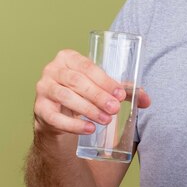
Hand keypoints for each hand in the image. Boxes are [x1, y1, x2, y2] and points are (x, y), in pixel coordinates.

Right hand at [33, 49, 151, 137]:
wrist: (59, 113)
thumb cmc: (83, 93)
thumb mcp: (101, 87)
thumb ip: (124, 90)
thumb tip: (147, 101)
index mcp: (68, 57)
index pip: (87, 66)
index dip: (105, 81)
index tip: (121, 95)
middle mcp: (52, 69)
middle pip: (76, 82)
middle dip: (98, 96)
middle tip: (115, 109)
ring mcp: (43, 89)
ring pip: (66, 97)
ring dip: (88, 109)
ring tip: (106, 120)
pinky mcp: (40, 109)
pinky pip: (56, 117)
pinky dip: (73, 125)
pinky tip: (89, 129)